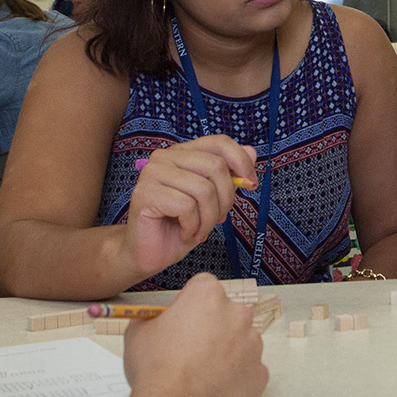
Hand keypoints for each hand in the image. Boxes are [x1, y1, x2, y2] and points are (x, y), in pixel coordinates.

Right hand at [122, 273, 268, 396]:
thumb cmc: (156, 371)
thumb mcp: (137, 333)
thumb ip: (151, 318)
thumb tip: (153, 320)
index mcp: (207, 295)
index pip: (202, 288)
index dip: (188, 305)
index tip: (180, 322)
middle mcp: (237, 314)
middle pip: (225, 313)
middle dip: (211, 327)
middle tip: (190, 350)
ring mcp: (253, 344)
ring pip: (240, 341)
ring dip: (225, 352)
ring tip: (201, 373)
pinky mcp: (260, 373)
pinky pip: (248, 370)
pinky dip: (235, 377)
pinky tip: (213, 389)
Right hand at [124, 136, 256, 280]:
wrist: (149, 253)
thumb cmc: (180, 225)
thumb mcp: (213, 200)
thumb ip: (229, 174)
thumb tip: (252, 151)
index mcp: (182, 153)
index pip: (218, 142)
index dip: (241, 160)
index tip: (252, 183)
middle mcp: (165, 156)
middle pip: (215, 166)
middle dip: (226, 199)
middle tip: (219, 219)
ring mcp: (152, 173)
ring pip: (203, 189)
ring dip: (209, 218)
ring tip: (200, 230)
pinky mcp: (145, 193)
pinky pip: (186, 206)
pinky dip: (193, 225)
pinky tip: (185, 232)